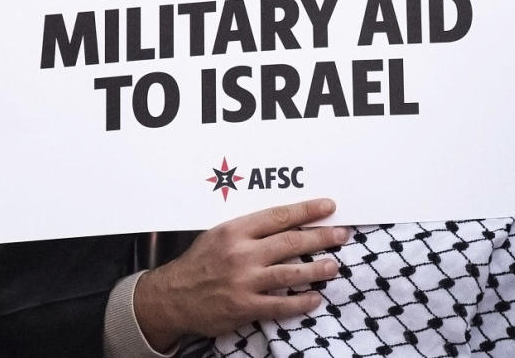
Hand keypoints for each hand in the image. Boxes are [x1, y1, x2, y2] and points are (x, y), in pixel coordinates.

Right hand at [133, 198, 346, 350]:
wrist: (173, 297)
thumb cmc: (199, 263)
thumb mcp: (218, 235)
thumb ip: (249, 230)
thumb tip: (286, 222)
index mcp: (235, 230)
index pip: (279, 216)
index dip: (307, 211)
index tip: (328, 206)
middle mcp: (242, 254)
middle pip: (290, 242)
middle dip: (320, 237)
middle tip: (341, 234)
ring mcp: (244, 282)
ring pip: (290, 273)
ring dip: (316, 269)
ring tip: (334, 266)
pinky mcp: (244, 306)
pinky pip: (280, 305)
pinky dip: (301, 302)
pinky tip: (315, 298)